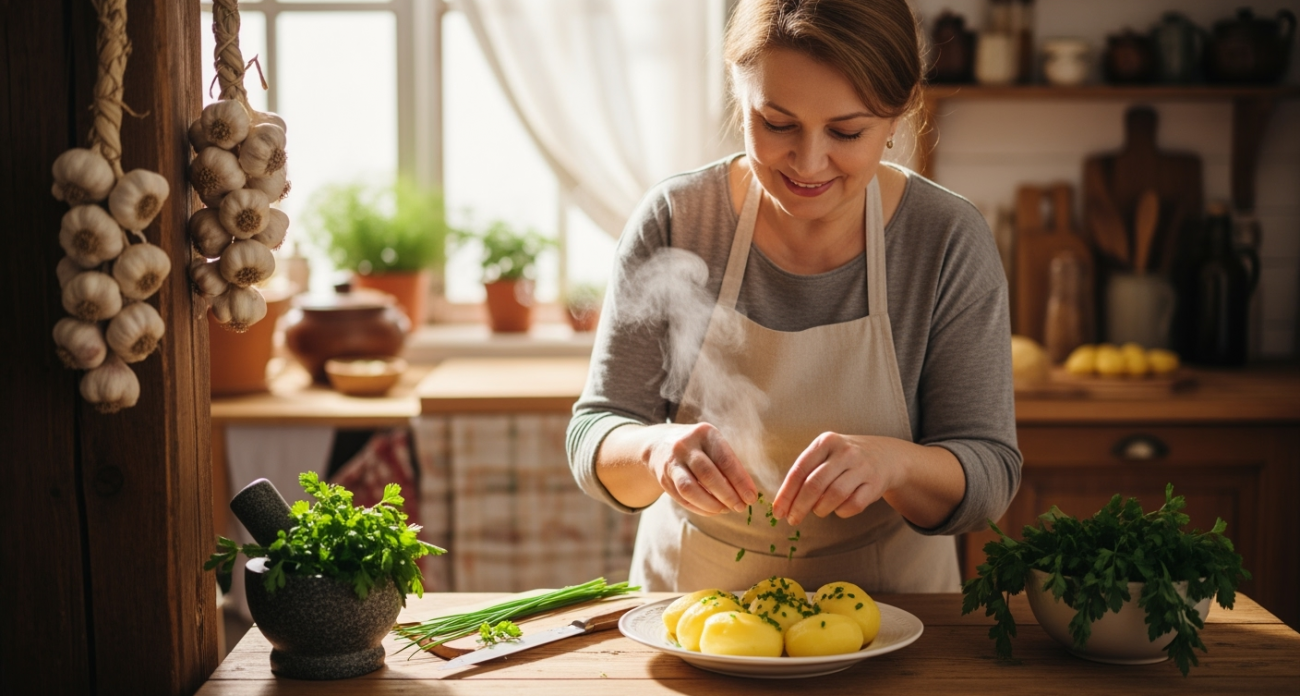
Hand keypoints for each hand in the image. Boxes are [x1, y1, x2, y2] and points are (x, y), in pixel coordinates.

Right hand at [646, 422, 756, 515]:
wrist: (659, 444)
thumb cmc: (697, 447)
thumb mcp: (712, 444)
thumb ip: (728, 464)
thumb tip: (746, 493)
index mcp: (704, 433)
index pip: (725, 460)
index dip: (740, 481)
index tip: (751, 497)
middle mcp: (685, 445)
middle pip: (708, 475)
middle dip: (727, 495)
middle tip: (740, 507)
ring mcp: (672, 461)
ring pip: (690, 489)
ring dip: (711, 504)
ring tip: (725, 510)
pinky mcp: (663, 478)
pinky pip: (682, 498)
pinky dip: (699, 508)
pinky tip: (712, 510)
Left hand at [771, 432, 903, 524]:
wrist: (885, 456)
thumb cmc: (844, 459)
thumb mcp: (825, 454)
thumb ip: (806, 473)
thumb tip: (784, 503)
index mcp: (826, 442)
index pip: (799, 470)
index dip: (786, 493)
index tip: (778, 511)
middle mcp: (844, 452)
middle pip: (814, 485)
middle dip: (799, 506)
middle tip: (792, 520)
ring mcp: (861, 467)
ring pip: (834, 496)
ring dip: (820, 509)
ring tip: (818, 511)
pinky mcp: (875, 484)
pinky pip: (853, 505)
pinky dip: (841, 512)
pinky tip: (838, 509)